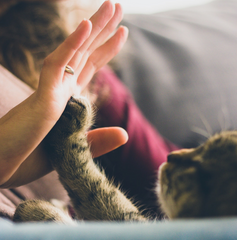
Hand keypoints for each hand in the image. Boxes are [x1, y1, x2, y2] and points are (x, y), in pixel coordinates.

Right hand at [0, 1, 128, 187]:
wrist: (1, 169)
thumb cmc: (31, 159)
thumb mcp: (73, 150)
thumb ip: (98, 141)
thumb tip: (125, 134)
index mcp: (68, 99)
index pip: (90, 66)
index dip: (106, 48)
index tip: (122, 32)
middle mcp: (61, 89)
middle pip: (86, 52)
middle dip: (103, 29)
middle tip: (117, 6)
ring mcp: (51, 90)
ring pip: (76, 51)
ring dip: (94, 27)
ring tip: (112, 5)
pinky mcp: (42, 97)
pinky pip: (58, 65)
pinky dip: (72, 44)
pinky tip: (86, 25)